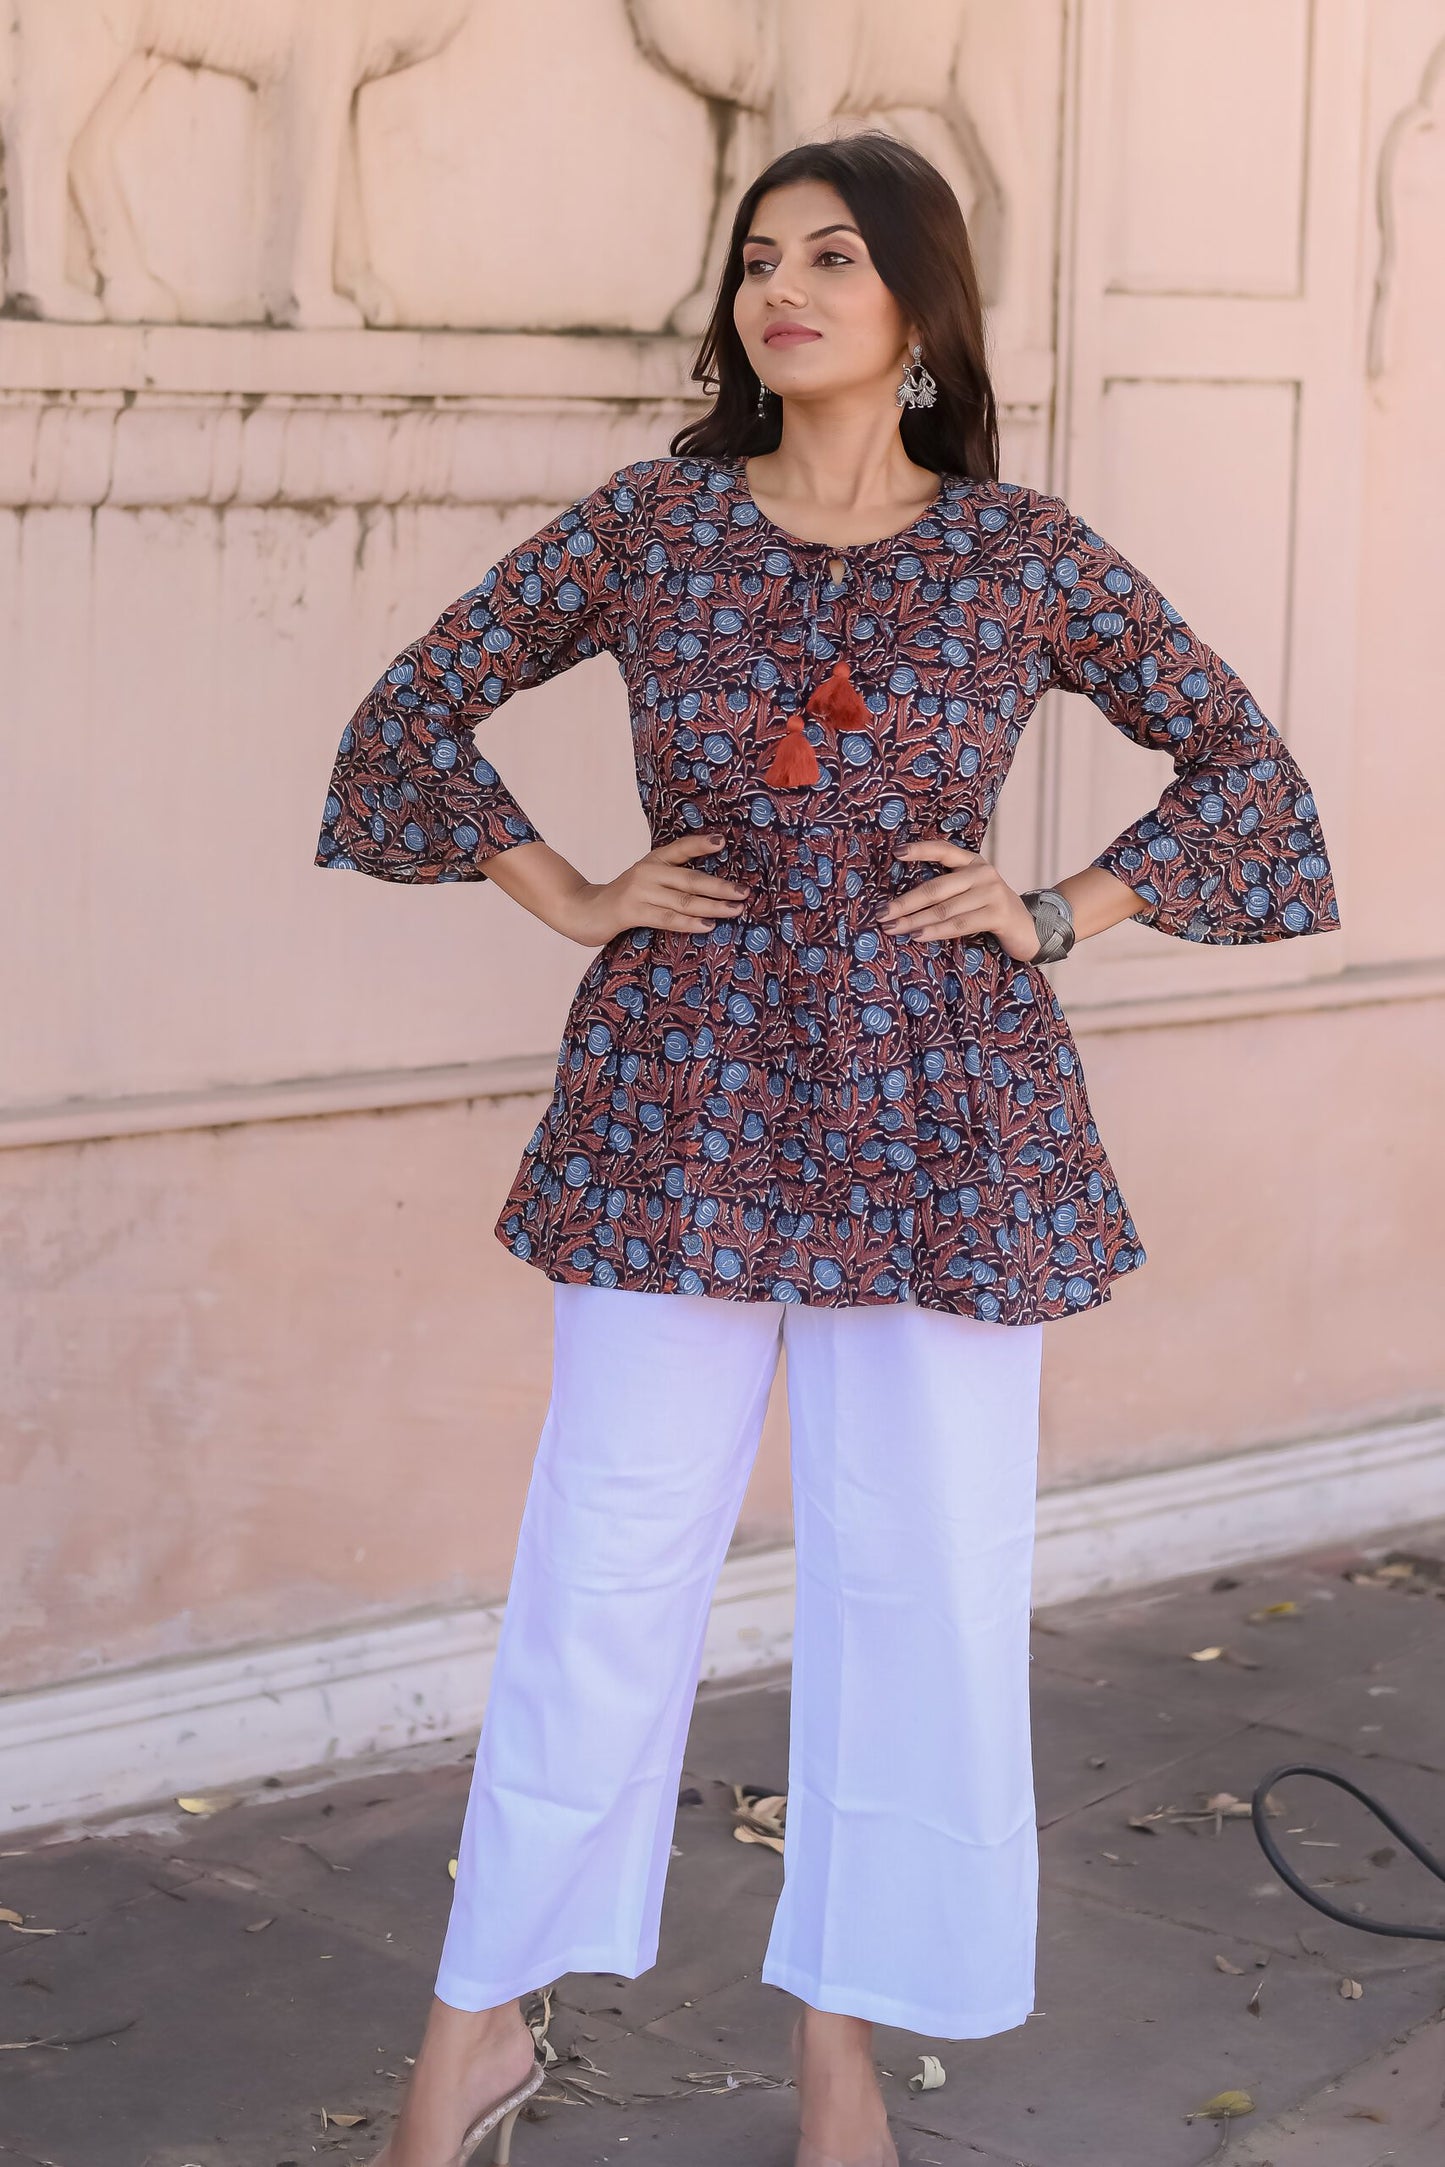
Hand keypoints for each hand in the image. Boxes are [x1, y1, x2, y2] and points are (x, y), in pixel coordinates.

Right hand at [552, 833, 749, 947]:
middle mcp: (648, 872)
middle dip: (720, 887)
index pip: (680, 848)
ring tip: (735, 910)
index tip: (722, 842)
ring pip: (683, 900)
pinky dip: (689, 923)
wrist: (585, 910)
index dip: (701, 844)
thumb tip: (712, 887)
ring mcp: (639, 892)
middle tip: (744, 892)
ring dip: (713, 906)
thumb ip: (672, 878)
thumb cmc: (624, 898)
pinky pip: (666, 918)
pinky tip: (707, 925)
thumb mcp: (647, 880)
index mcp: (653, 861)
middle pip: (691, 879)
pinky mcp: (632, 912)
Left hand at [877, 837, 1039, 960]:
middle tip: (881, 913)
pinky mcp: (998, 914)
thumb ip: (948, 888)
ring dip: (914, 921)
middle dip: (905, 903)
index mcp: (973, 862)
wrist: (1030, 928)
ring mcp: (992, 892)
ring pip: (944, 909)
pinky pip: (959, 924)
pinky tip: (917, 935)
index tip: (896, 852)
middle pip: (936, 887)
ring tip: (893, 928)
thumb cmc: (990, 910)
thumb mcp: (972, 891)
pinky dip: (935, 931)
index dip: (920, 850)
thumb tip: (903, 900)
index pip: (944, 850)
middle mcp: (983, 873)